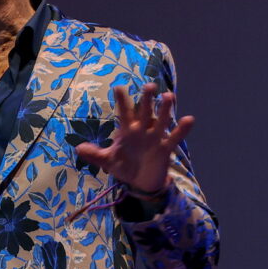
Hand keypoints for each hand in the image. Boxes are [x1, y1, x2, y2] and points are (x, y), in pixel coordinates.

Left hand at [75, 83, 193, 193]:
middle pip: (144, 111)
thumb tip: (78, 148)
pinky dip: (182, 130)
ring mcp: (155, 138)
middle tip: (149, 85)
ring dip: (164, 109)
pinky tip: (189, 119)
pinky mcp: (165, 149)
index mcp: (127, 131)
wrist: (140, 183)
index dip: (121, 101)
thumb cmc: (125, 166)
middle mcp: (142, 131)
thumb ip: (94, 154)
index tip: (118, 87)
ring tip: (168, 96)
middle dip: (147, 99)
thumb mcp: (107, 161)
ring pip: (160, 120)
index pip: (124, 112)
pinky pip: (175, 138)